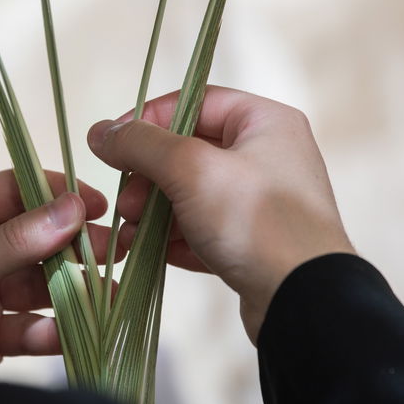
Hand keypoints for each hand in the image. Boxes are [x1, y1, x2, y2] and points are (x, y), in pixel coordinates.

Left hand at [0, 170, 116, 374]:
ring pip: (38, 285)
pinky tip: (66, 335)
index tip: (95, 203)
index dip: (52, 193)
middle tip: (118, 247)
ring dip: (74, 290)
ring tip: (111, 294)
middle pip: (33, 237)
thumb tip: (71, 209)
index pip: (8, 191)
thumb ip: (14, 241)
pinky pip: (29, 328)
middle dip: (74, 244)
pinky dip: (50, 332)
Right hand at [87, 86, 352, 343]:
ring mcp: (263, 203)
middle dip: (148, 176)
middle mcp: (269, 157)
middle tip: (124, 203)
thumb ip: (141, 144)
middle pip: (189, 152)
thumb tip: (99, 131)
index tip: (112, 145)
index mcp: (266, 123)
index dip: (149, 120)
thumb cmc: (256, 222)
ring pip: (192, 195)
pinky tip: (147, 253)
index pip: (196, 102)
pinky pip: (204, 231)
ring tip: (130, 233)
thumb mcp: (190, 170)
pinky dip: (173, 239)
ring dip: (154, 211)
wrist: (304, 301)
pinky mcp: (254, 244)